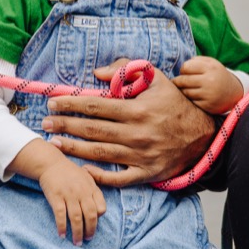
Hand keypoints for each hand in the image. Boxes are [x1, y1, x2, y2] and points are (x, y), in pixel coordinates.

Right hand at [39, 156, 107, 242]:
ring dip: (77, 233)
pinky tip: (62, 235)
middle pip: (90, 215)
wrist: (51, 163)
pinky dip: (62, 227)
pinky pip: (60, 215)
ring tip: (76, 243)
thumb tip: (100, 212)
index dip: (98, 218)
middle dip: (90, 230)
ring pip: (76, 218)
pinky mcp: (56, 197)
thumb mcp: (87, 178)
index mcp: (91, 188)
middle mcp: (82, 192)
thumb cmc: (70, 172)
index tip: (93, 225)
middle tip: (87, 240)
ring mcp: (69, 194)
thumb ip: (94, 192)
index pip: (101, 207)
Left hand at [41, 62, 216, 186]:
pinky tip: (81, 170)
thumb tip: (97, 73)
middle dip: (65, 126)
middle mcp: (137, 133)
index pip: (96, 105)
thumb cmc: (176, 103)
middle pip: (92, 130)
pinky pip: (118, 178)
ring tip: (54, 143)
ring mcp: (140, 155)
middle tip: (45, 123)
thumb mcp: (157, 79)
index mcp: (137, 109)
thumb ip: (127, 70)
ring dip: (74, 148)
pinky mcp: (146, 173)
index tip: (53, 102)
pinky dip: (99, 176)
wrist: (204, 134)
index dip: (71, 104)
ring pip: (99, 153)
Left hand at [174, 56, 243, 113]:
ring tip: (185, 88)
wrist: (234, 93)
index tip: (184, 72)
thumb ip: (196, 60)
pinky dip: (190, 99)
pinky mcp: (207, 106)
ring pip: (185, 92)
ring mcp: (209, 94)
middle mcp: (210, 81)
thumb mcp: (211, 63)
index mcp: (211, 68)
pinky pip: (191, 102)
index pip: (186, 67)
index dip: (182, 70)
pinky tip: (193, 96)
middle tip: (176, 82)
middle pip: (183, 80)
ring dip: (182, 90)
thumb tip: (181, 67)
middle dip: (177, 81)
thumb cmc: (217, 75)